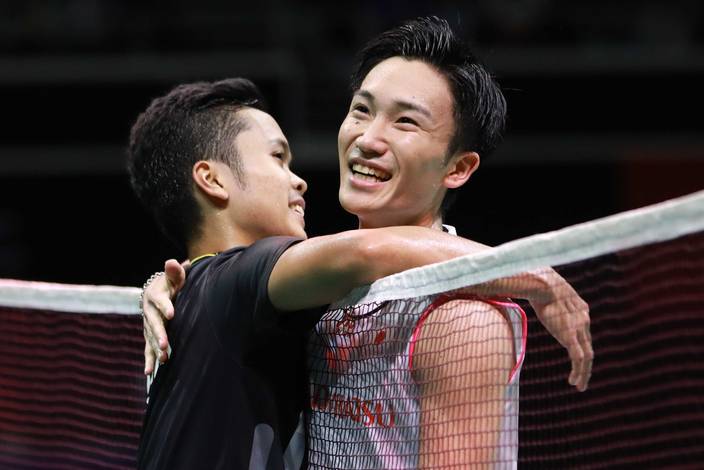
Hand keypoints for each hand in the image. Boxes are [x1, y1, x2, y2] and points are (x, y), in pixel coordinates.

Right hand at [142, 259, 187, 374]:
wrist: (156, 289)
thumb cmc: (171, 282)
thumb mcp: (174, 275)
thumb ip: (175, 272)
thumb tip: (172, 262)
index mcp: (155, 295)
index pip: (160, 300)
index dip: (165, 306)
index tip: (171, 313)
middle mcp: (149, 311)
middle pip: (154, 323)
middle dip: (159, 334)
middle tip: (165, 344)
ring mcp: (148, 324)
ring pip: (150, 338)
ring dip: (155, 349)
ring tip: (163, 360)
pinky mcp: (149, 334)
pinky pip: (147, 348)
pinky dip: (149, 359)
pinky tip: (149, 373)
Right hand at [529, 271, 592, 391]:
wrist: (543, 285)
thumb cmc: (538, 284)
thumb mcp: (547, 292)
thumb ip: (546, 299)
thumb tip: (528, 294)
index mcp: (581, 309)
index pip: (584, 333)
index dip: (581, 347)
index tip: (576, 359)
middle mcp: (584, 319)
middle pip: (588, 346)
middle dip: (586, 365)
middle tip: (582, 379)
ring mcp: (580, 328)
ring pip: (587, 356)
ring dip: (584, 372)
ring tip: (578, 385)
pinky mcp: (571, 337)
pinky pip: (578, 358)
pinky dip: (579, 372)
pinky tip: (574, 382)